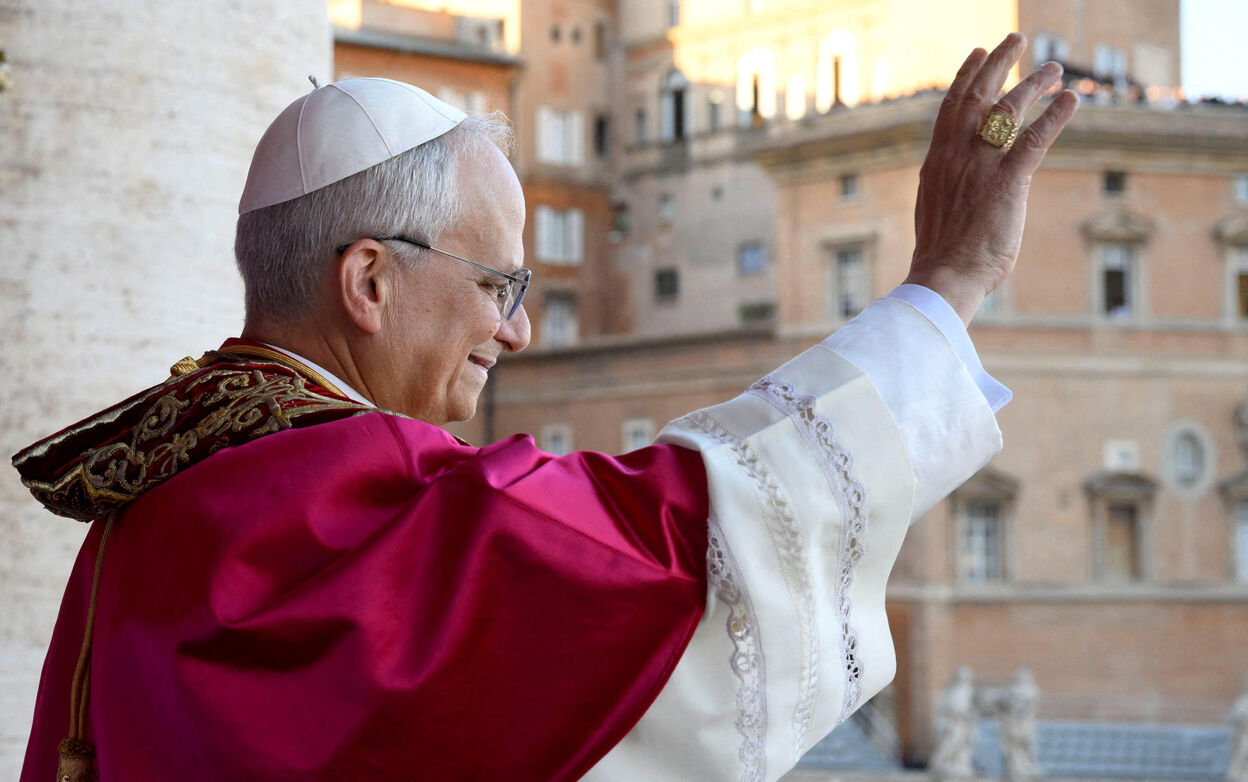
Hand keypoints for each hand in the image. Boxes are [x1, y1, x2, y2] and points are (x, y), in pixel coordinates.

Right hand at [904, 33, 1079, 324]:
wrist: (942, 277)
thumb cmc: (941, 254)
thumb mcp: (935, 207)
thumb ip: (948, 182)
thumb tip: (954, 177)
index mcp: (937, 160)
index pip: (951, 105)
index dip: (966, 75)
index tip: (978, 53)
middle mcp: (956, 155)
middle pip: (979, 95)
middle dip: (999, 63)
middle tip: (1017, 40)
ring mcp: (981, 167)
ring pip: (1009, 110)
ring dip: (1034, 83)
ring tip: (1055, 68)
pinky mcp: (1007, 183)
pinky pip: (1035, 139)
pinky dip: (1055, 116)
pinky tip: (1072, 99)